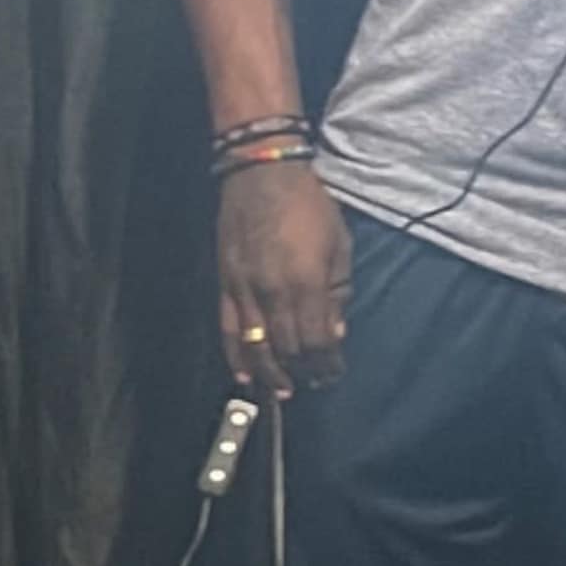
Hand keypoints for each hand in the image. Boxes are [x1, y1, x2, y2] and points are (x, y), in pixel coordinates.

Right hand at [216, 160, 348, 395]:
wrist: (262, 175)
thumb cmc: (309, 205)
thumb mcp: (339, 245)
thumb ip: (337, 292)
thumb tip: (335, 332)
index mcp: (306, 282)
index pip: (316, 341)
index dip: (326, 365)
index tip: (333, 374)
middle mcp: (273, 293)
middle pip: (287, 349)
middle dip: (303, 372)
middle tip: (314, 383)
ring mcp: (245, 291)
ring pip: (256, 346)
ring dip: (271, 373)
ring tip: (283, 390)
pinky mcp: (225, 285)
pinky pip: (229, 329)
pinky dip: (236, 355)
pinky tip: (245, 373)